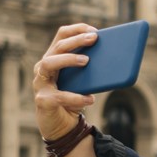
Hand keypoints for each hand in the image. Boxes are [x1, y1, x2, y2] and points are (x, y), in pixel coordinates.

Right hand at [32, 23, 97, 140]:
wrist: (62, 127)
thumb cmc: (73, 99)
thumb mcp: (84, 82)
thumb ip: (92, 70)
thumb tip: (115, 58)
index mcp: (54, 58)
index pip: (62, 35)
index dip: (77, 29)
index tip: (95, 31)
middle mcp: (44, 67)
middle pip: (57, 47)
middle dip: (76, 40)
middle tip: (94, 38)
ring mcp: (40, 83)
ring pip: (49, 64)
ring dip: (68, 59)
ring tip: (87, 61)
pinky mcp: (42, 100)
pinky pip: (58, 96)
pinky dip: (75, 97)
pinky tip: (90, 99)